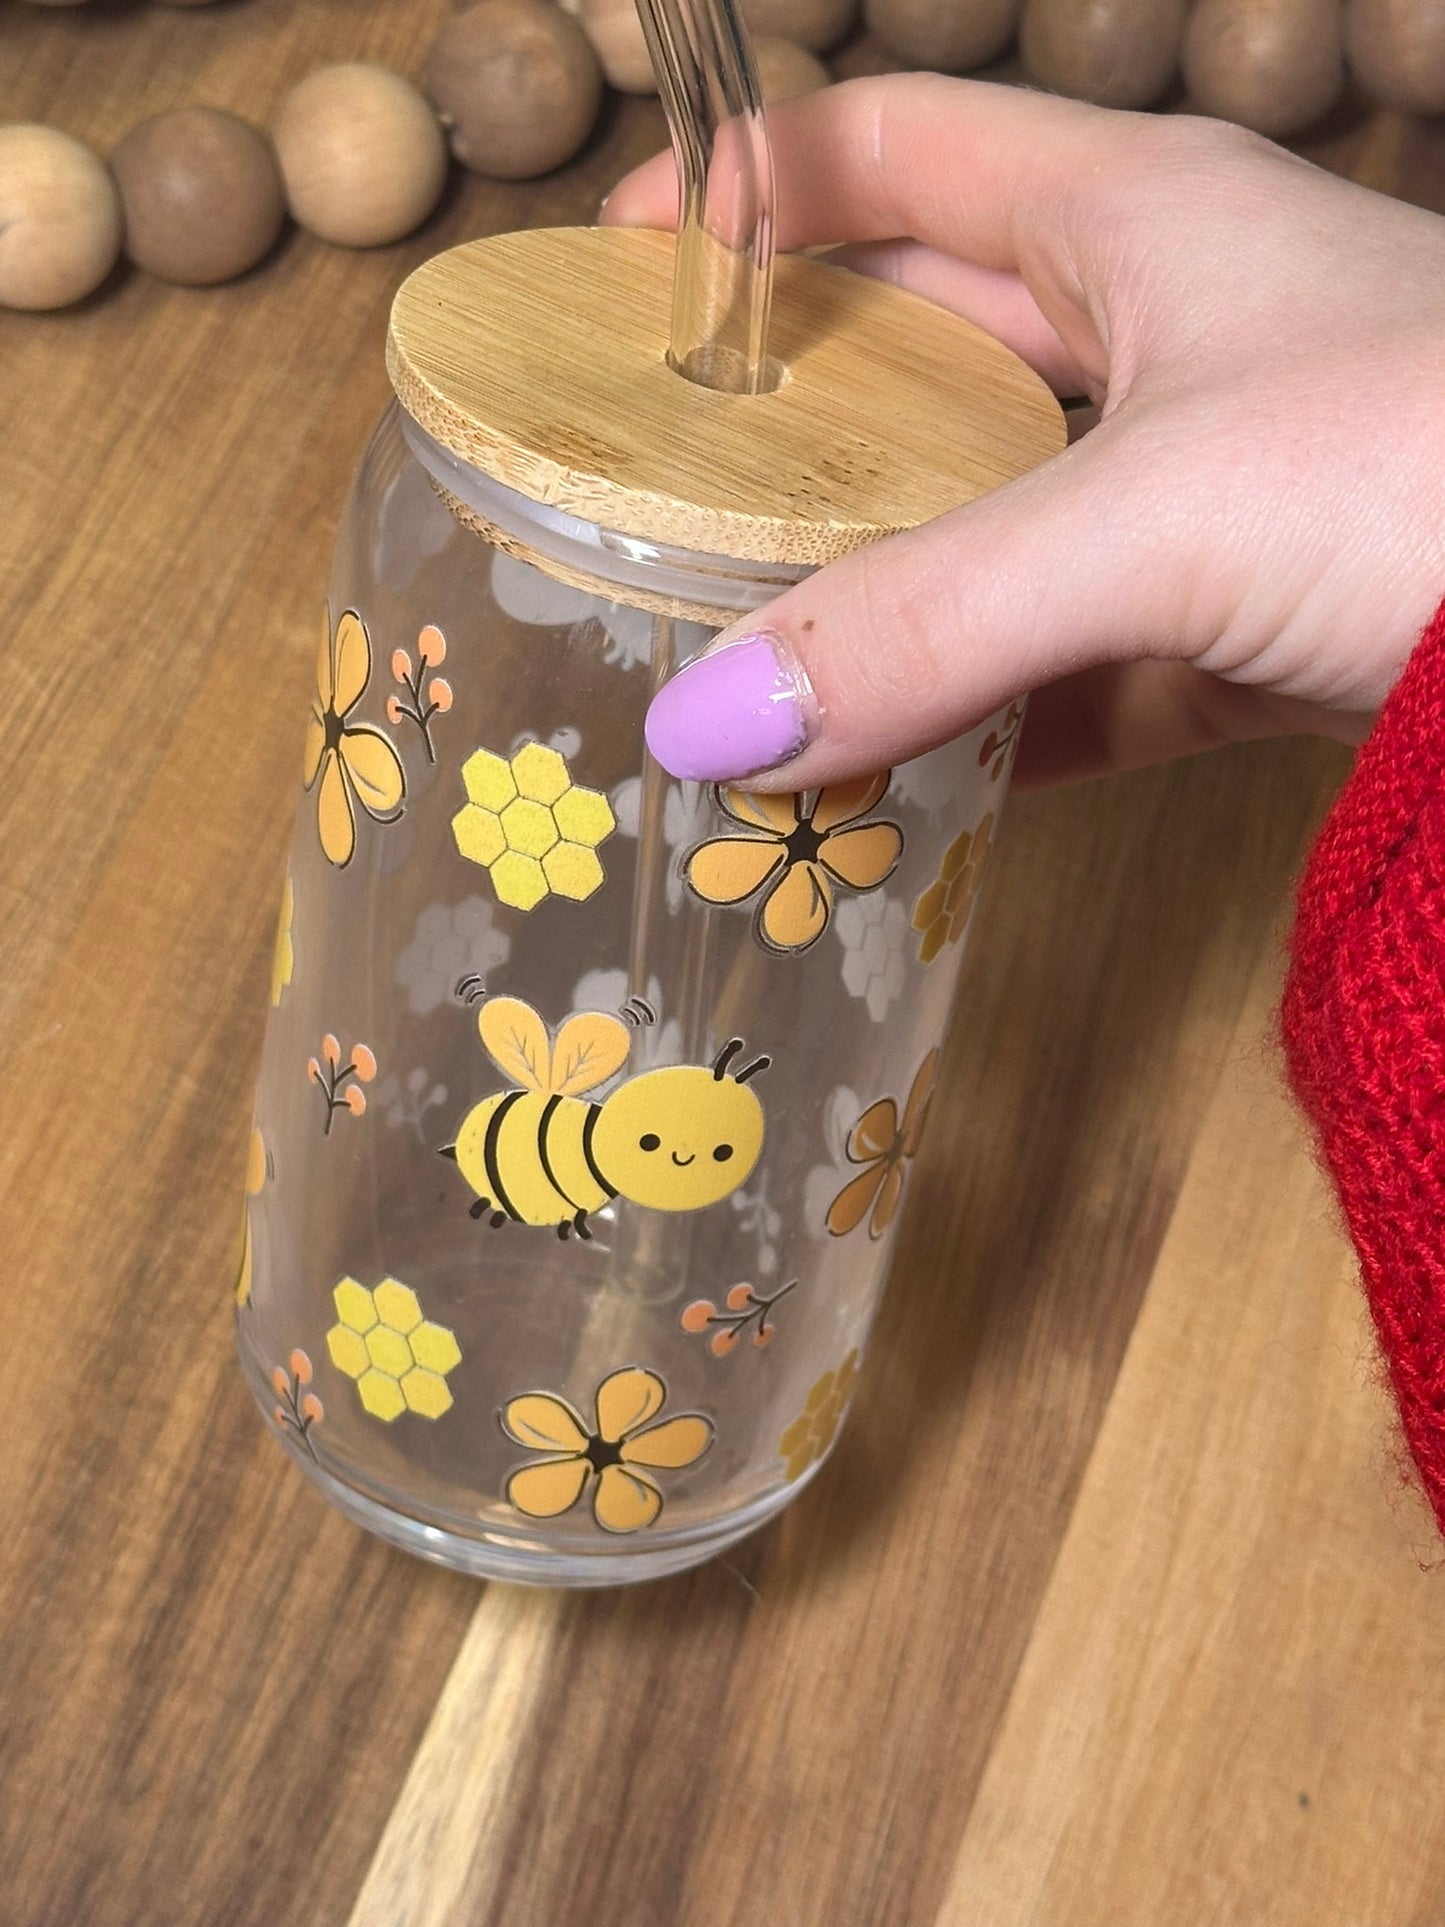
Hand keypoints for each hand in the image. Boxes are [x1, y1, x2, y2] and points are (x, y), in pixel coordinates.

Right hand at [602, 77, 1444, 787]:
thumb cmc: (1435, 468)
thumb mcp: (1158, 516)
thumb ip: (927, 620)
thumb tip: (705, 731)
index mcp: (1144, 223)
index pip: (908, 147)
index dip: (762, 182)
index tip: (627, 262)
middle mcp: (1176, 340)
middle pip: (935, 349)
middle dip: (796, 416)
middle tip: (659, 492)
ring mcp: (1218, 493)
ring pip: (999, 526)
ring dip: (883, 596)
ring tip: (744, 662)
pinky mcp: (1252, 633)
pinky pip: (1077, 671)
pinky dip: (987, 725)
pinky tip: (895, 784)